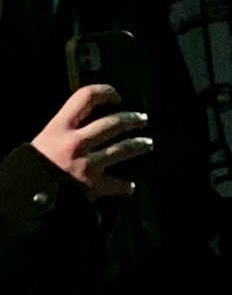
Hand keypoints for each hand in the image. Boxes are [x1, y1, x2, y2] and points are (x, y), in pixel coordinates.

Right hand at [31, 86, 152, 198]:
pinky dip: (124, 186)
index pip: (86, 97)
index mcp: (58, 128)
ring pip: (122, 149)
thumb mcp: (37, 144)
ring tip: (147, 144)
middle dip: (130, 120)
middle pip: (112, 123)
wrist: (22, 202)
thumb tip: (74, 128)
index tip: (116, 97)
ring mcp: (87, 164)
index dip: (105, 92)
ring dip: (137, 145)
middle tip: (141, 119)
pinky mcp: (93, 186)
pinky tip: (130, 187)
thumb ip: (57, 134)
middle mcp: (76, 142)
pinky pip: (115, 184)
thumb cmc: (25, 172)